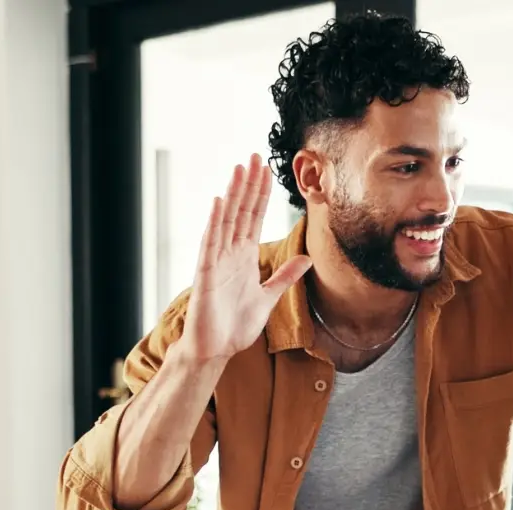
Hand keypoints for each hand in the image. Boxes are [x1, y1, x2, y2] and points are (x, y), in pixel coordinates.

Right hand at [174, 154, 313, 364]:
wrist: (216, 349)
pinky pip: (210, 243)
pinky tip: (219, 202)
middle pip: (241, 212)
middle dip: (249, 185)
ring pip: (226, 220)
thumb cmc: (235, 325)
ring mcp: (216, 261)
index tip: (268, 171)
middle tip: (255, 156)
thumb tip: (306, 259)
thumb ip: (285, 276)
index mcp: (244, 257)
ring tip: (240, 169)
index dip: (261, 195)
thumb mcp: (268, 297)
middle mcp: (229, 253)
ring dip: (233, 195)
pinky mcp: (206, 274)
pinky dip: (214, 222)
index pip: (254, 218)